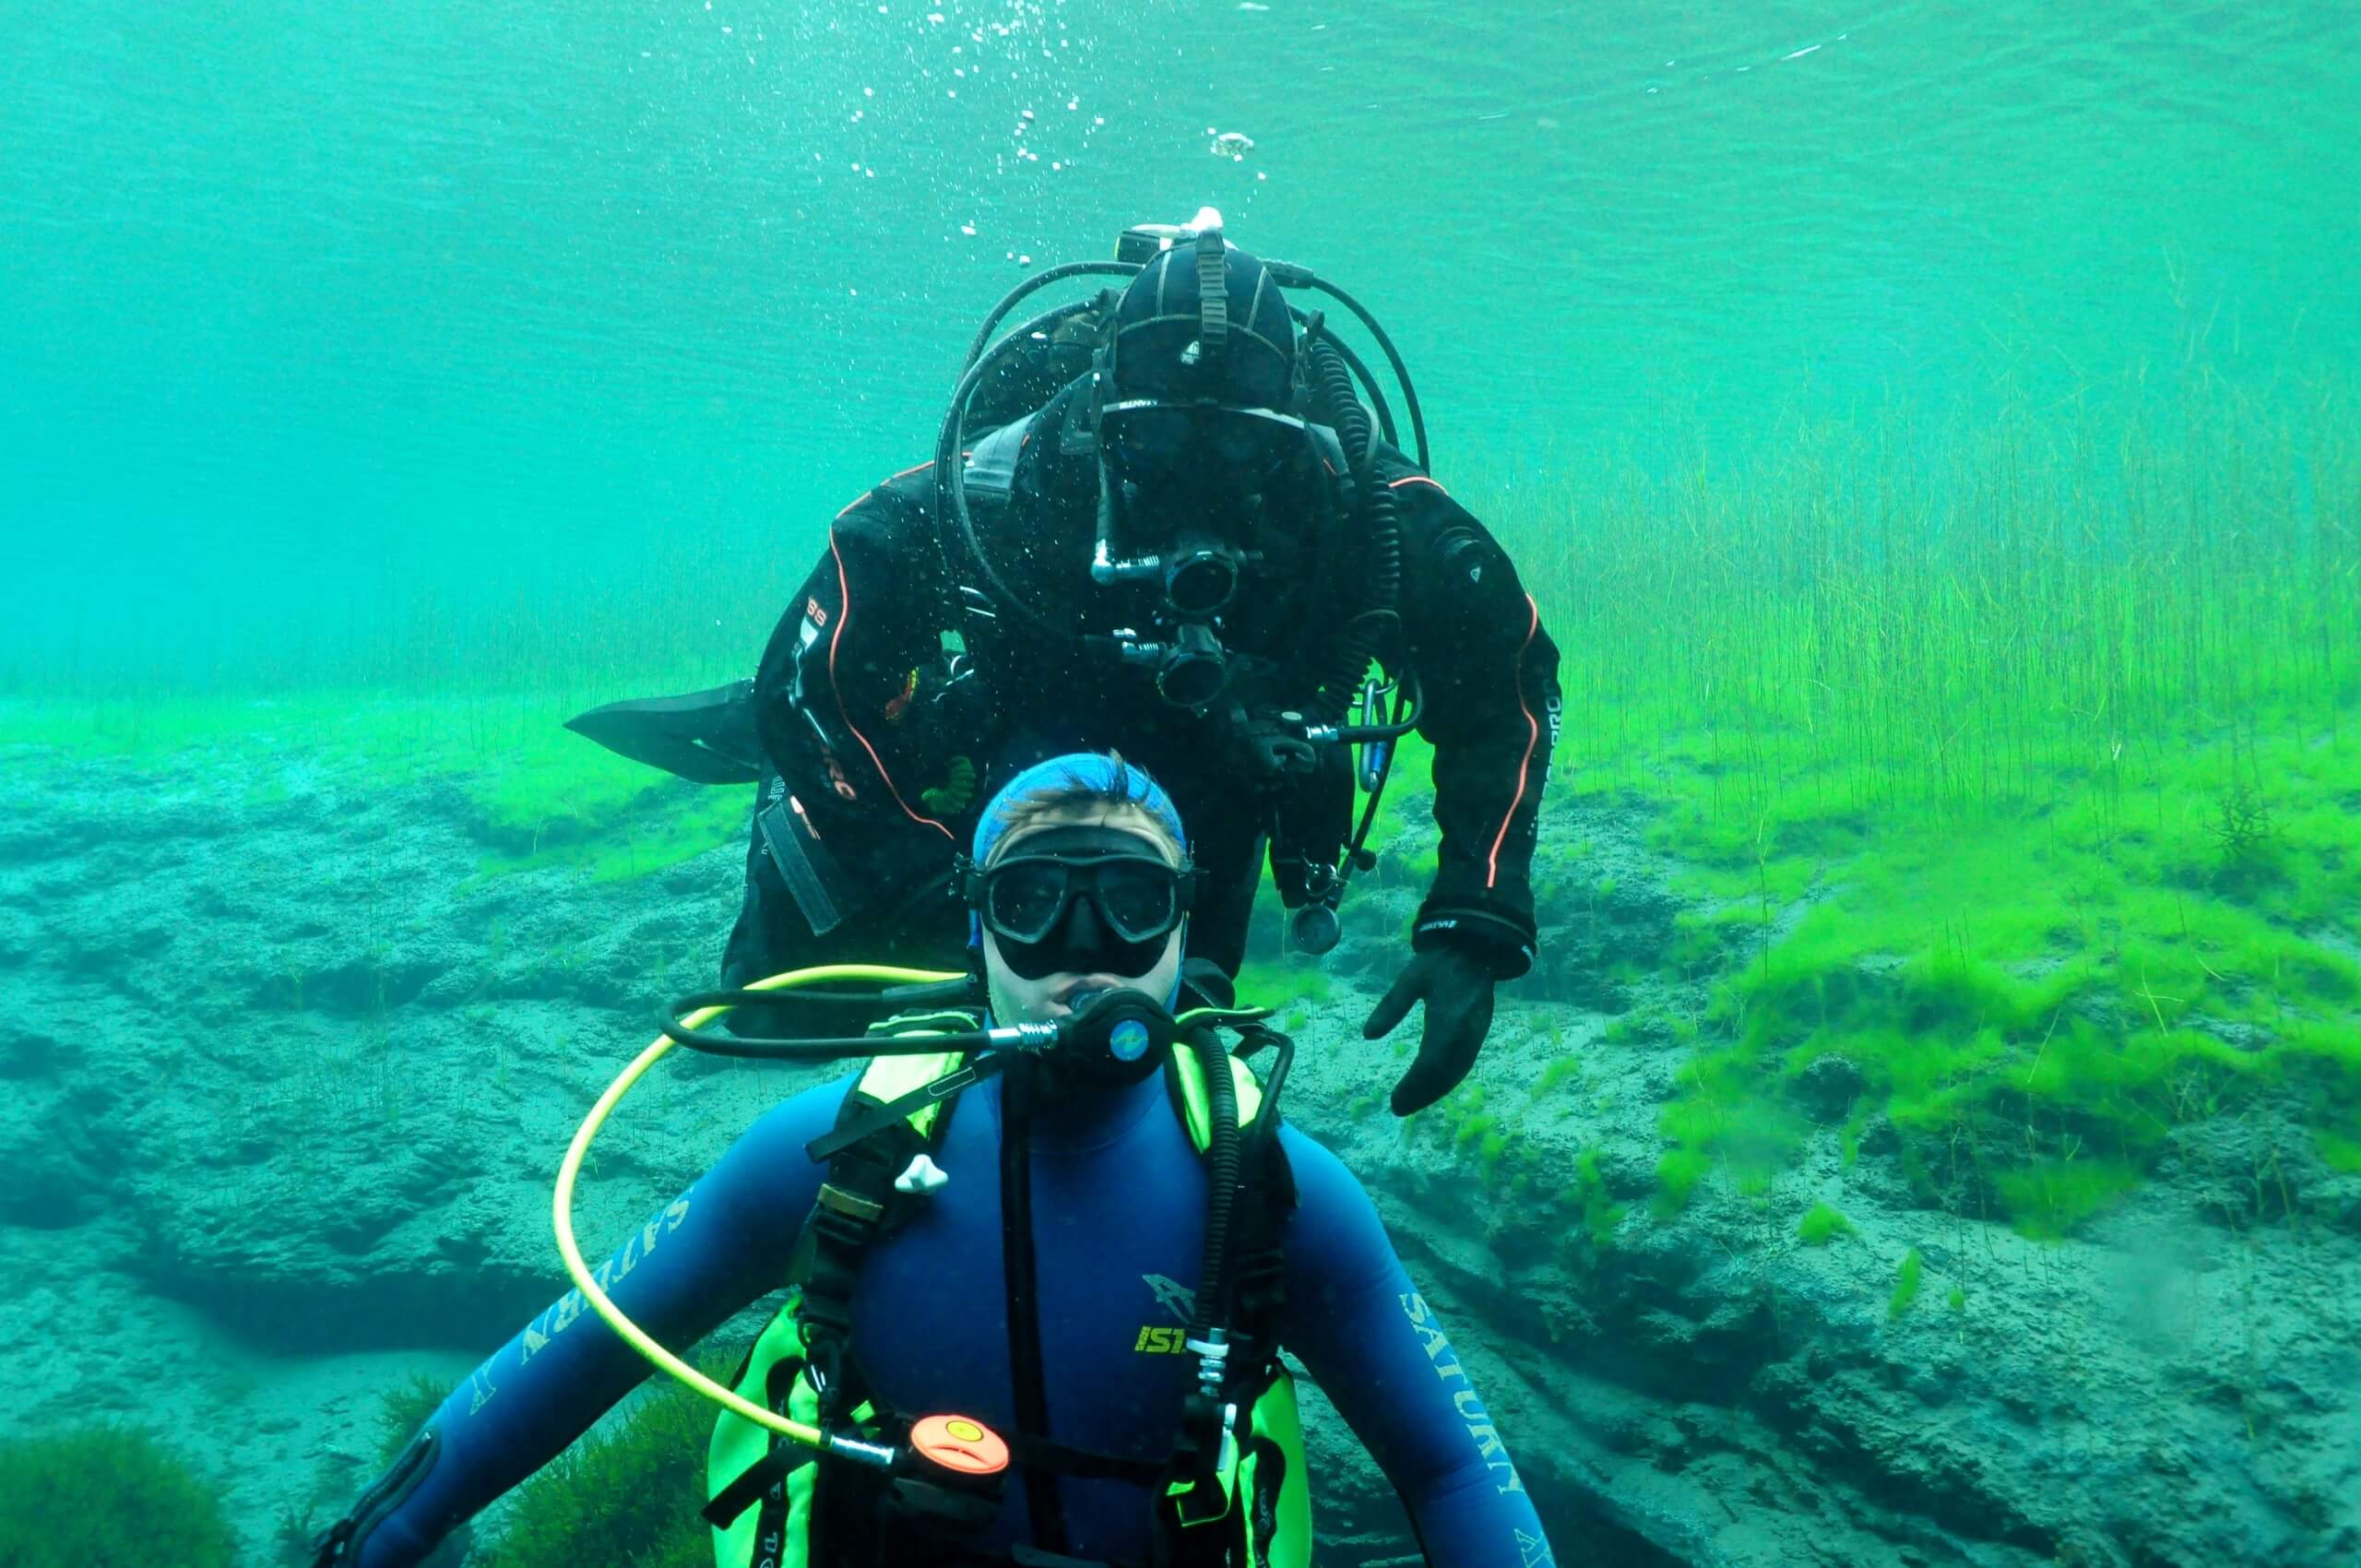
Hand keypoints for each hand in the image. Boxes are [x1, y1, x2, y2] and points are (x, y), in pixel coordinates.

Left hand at [1362, 944, 1496, 1114]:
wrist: (1478, 947)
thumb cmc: (1440, 962)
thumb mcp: (1411, 979)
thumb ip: (1391, 1007)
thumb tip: (1368, 1035)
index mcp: (1448, 1020)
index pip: (1428, 1064)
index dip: (1412, 1086)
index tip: (1394, 1100)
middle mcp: (1465, 1034)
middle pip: (1443, 1075)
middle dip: (1422, 1094)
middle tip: (1399, 1108)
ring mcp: (1475, 1035)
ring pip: (1455, 1072)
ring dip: (1435, 1091)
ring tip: (1412, 1102)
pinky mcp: (1479, 1033)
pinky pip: (1464, 1064)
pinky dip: (1447, 1079)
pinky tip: (1433, 1086)